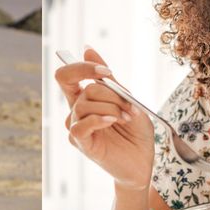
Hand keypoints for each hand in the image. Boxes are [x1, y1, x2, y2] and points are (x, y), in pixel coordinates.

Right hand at [53, 47, 154, 189]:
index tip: (107, 72)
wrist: (144, 161)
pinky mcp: (81, 143)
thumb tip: (87, 48)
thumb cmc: (135, 132)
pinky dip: (98, 119)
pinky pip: (79, 126)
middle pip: (84, 89)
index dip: (83, 68)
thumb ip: (107, 79)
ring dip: (112, 108)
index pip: (66, 75)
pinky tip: (112, 122)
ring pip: (85, 105)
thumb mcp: (126, 99)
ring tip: (127, 118)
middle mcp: (76, 111)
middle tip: (130, 106)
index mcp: (84, 98)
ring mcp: (76, 127)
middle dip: (112, 94)